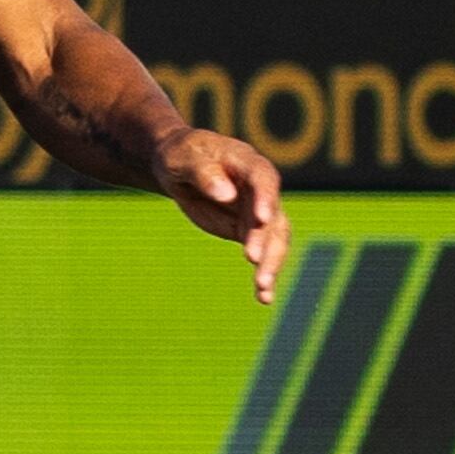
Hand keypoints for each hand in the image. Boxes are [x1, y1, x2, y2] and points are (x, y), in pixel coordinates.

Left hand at [154, 127, 287, 303]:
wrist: (181, 166)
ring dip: (270, 264)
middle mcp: (260, 189)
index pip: (263, 179)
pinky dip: (264, 274)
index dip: (266, 197)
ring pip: (273, 240)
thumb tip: (227, 195)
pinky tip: (263, 298)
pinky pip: (262, 254)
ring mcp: (258, 211)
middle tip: (254, 262)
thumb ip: (205, 174)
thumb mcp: (185, 159)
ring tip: (262, 290)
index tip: (262, 218)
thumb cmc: (183, 155)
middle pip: (273, 217)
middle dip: (266, 241)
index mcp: (247, 163)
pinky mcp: (249, 231)